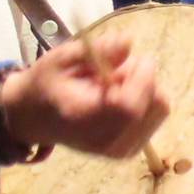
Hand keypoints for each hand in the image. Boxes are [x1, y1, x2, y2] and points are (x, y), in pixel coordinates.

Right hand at [0, 34, 168, 157]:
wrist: (33, 118)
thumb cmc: (45, 85)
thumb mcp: (61, 59)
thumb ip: (95, 50)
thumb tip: (128, 41)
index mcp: (84, 121)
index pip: (129, 106)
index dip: (142, 78)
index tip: (135, 57)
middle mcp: (106, 142)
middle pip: (155, 105)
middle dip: (143, 80)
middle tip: (116, 72)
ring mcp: (119, 150)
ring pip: (160, 109)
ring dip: (144, 89)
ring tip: (114, 86)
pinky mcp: (128, 151)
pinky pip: (156, 117)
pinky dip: (144, 101)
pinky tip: (119, 99)